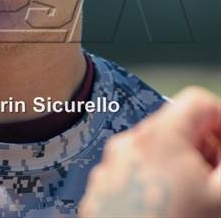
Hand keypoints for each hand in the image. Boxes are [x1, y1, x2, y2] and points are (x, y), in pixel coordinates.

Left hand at [78, 87, 220, 217]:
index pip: (198, 102)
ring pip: (153, 153)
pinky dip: (155, 183)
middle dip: (204, 147)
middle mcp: (128, 145)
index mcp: (158, 138)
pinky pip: (133, 174)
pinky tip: (167, 211)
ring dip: (180, 167)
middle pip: (175, 127)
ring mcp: (110, 168)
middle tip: (218, 177)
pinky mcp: (100, 191)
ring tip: (193, 200)